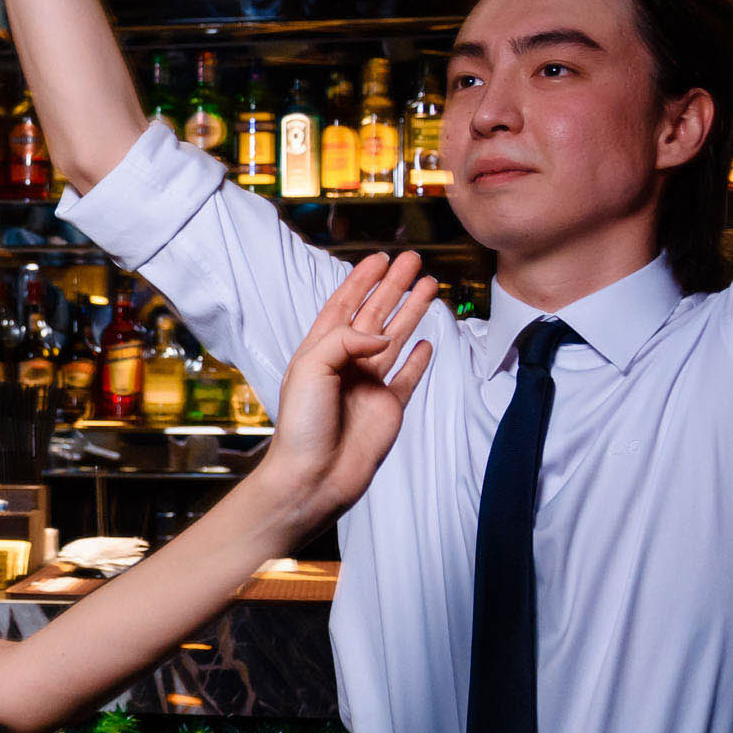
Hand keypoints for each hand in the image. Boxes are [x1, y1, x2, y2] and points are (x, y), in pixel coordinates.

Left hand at [248, 253, 439, 539]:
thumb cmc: (303, 425)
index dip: (361, 281)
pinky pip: (408, 377)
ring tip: (430, 285)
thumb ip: (345, 341)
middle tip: (414, 259)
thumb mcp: (312, 368)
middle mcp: (347, 364)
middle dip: (393, 285)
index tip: (379, 258)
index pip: (344, 305)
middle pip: (375, 314)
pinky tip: (427, 341)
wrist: (315, 475)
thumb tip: (384, 336)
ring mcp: (369, 385)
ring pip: (396, 338)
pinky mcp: (389, 407)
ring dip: (411, 311)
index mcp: (321, 351)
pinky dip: (419, 359)